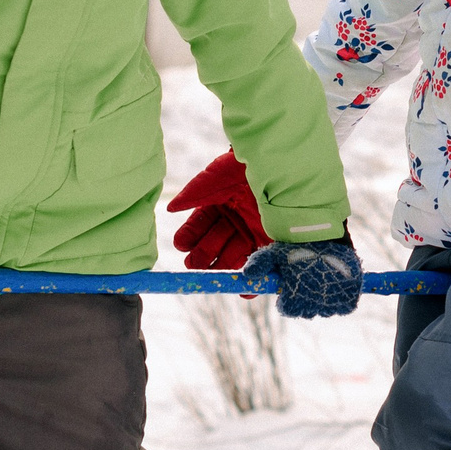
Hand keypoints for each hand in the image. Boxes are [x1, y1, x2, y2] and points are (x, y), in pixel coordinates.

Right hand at [167, 152, 267, 271]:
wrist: (279, 162)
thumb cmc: (245, 165)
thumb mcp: (217, 176)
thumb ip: (195, 192)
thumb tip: (170, 208)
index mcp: (220, 203)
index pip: (200, 224)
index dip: (189, 235)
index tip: (180, 245)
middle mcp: (235, 219)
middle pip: (214, 242)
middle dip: (203, 255)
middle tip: (194, 265)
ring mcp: (253, 230)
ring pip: (234, 254)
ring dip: (222, 267)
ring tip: (213, 276)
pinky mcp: (272, 239)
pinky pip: (260, 262)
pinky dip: (252, 277)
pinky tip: (243, 288)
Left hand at [241, 234, 363, 319]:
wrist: (327, 232)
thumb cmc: (296, 244)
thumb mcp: (274, 252)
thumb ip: (259, 264)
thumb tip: (248, 275)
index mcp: (294, 298)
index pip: (289, 310)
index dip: (287, 300)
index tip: (290, 288)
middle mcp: (314, 304)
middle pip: (307, 312)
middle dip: (304, 300)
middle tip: (305, 282)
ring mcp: (334, 300)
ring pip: (326, 310)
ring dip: (323, 300)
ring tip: (320, 281)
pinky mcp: (350, 295)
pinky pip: (344, 307)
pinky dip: (341, 300)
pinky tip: (335, 286)